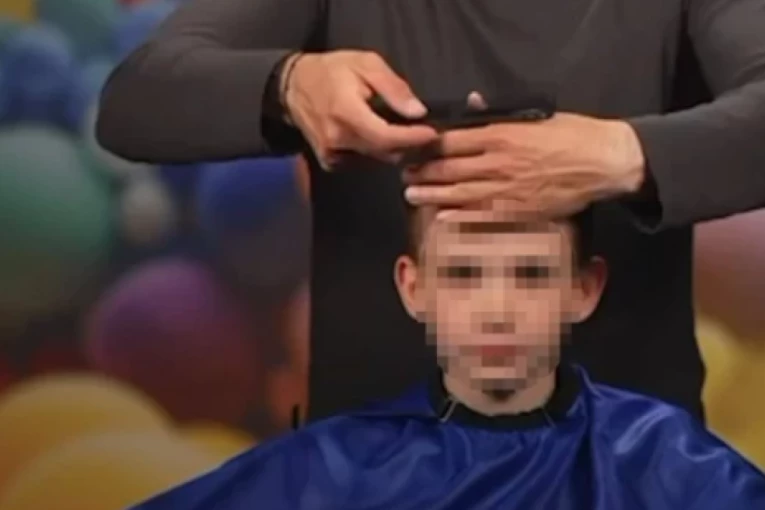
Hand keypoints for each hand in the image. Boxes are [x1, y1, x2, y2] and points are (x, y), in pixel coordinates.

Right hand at [283, 51, 438, 168]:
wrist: (293, 86)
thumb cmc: (331, 71)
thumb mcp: (367, 64)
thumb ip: (394, 88)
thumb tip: (417, 111)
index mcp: (346, 112)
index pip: (386, 137)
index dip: (412, 138)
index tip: (432, 133)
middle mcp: (337, 139)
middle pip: (385, 151)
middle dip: (408, 143)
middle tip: (421, 129)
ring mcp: (331, 154)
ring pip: (376, 159)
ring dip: (393, 148)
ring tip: (401, 130)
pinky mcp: (330, 162)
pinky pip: (363, 161)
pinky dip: (376, 151)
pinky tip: (377, 135)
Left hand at [403, 112, 645, 217]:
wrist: (602, 163)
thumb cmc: (572, 134)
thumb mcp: (535, 116)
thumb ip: (500, 113)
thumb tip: (472, 102)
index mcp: (501, 135)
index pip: (453, 141)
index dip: (428, 146)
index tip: (413, 148)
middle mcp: (499, 163)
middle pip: (449, 169)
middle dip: (423, 172)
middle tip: (405, 174)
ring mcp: (507, 190)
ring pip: (460, 194)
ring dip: (432, 195)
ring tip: (412, 195)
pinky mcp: (518, 212)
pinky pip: (481, 216)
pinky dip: (459, 217)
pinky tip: (441, 217)